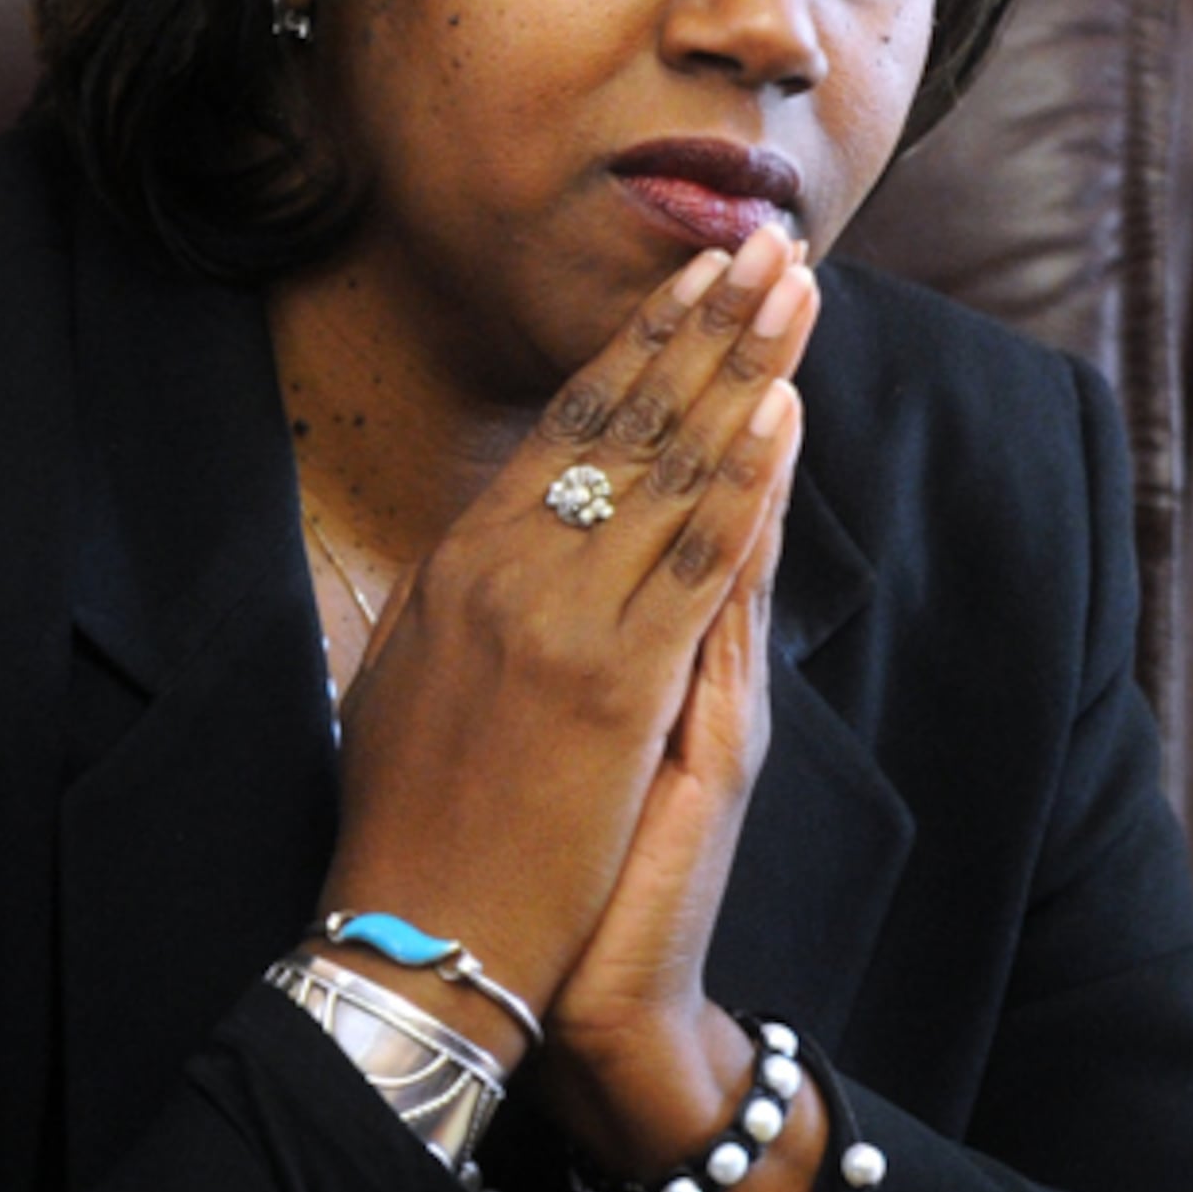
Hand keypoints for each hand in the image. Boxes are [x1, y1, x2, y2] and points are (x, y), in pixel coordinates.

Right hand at [319, 229, 818, 1054]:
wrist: (422, 941)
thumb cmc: (407, 830)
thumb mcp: (397, 689)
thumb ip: (439, 606)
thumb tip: (462, 540)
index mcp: (455, 569)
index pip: (560, 433)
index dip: (634, 351)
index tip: (691, 286)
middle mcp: (505, 575)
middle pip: (624, 425)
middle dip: (705, 330)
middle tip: (768, 250)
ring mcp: (560, 625)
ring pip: (669, 470)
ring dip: (742, 372)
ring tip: (795, 295)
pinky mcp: (617, 688)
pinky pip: (693, 562)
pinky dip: (743, 483)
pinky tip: (780, 416)